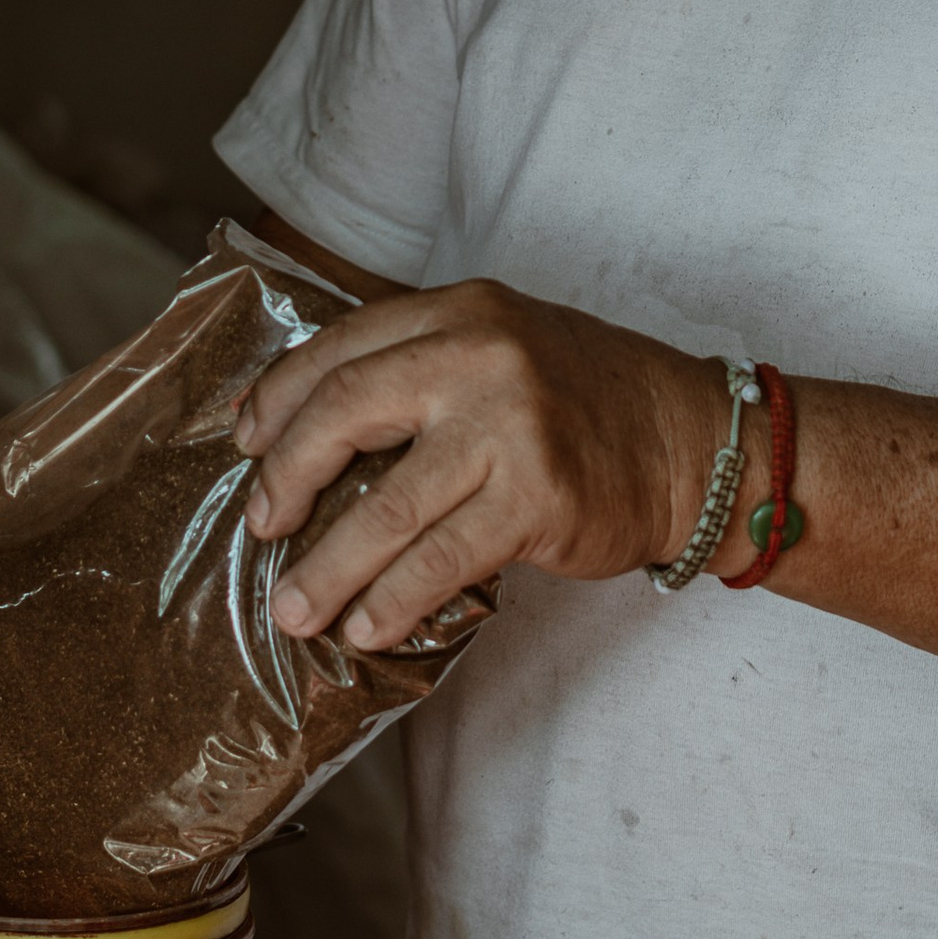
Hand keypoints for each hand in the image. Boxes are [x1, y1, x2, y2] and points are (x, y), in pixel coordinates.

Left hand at [233, 278, 723, 649]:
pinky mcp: (538, 496)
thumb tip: (310, 433)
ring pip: (388, 505)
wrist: (691, 440)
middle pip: (345, 411)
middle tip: (261, 526)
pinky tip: (369, 627)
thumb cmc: (587, 401)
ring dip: (329, 566)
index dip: (278, 399)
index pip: (340, 348)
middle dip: (287, 477)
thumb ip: (422, 369)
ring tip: (294, 611)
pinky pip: (442, 558)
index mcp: (459, 311)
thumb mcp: (502, 346)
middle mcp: (480, 354)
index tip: (247, 445)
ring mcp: (510, 424)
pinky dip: (394, 599)